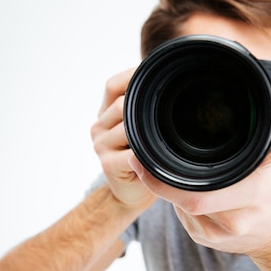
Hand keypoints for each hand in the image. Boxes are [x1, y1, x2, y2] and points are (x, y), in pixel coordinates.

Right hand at [91, 68, 156, 210]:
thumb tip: (166, 82)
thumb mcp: (142, 130)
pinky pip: (131, 152)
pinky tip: (156, 157)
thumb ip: (144, 110)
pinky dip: (146, 154)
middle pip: (122, 103)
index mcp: (105, 114)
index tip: (157, 75)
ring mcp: (101, 145)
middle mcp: (99, 127)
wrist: (131, 194)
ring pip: (127, 125)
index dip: (131, 76)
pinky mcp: (107, 164)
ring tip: (163, 141)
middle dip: (146, 108)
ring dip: (147, 133)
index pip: (112, 85)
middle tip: (171, 115)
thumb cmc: (143, 160)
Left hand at [127, 78, 270, 253]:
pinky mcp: (205, 240)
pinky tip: (189, 186)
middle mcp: (234, 221)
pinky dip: (179, 199)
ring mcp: (217, 236)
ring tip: (179, 167)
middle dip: (163, 180)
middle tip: (147, 157)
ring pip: (180, 208)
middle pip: (184, 202)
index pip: (199, 196)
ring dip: (173, 188)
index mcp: (253, 197)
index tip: (145, 160)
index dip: (166, 182)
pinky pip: (183, 216)